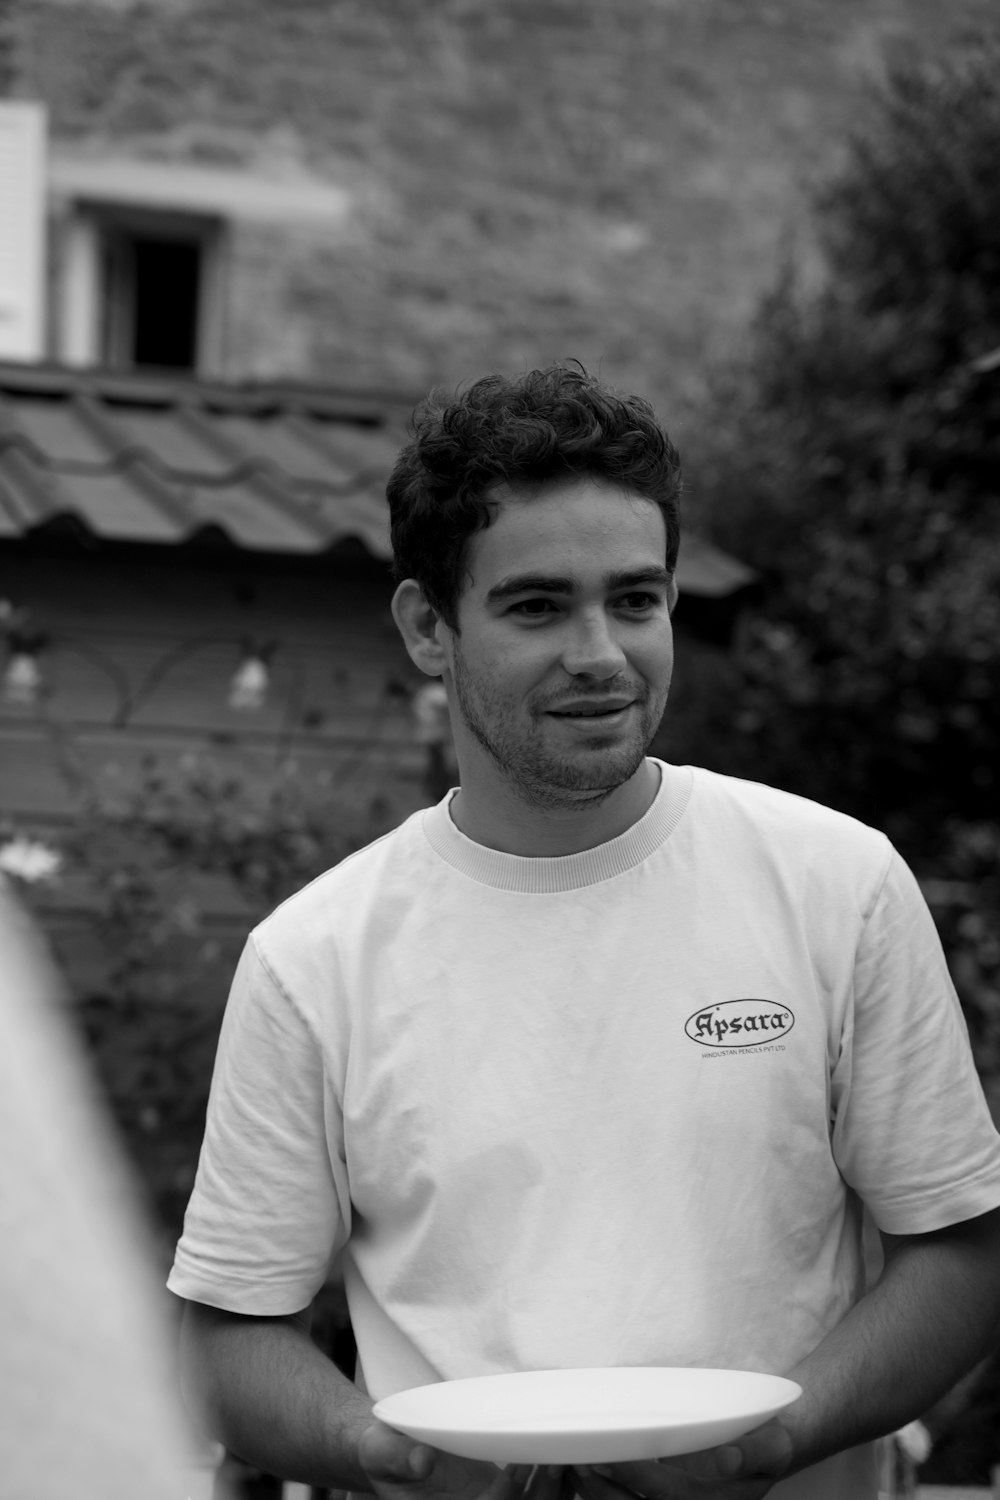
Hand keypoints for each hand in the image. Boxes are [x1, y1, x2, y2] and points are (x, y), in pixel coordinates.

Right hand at [360, 1419, 568, 1499]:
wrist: (391, 1450)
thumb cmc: (382, 1452)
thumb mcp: (381, 1451)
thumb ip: (398, 1457)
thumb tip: (421, 1461)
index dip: (503, 1495)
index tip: (518, 1463)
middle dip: (538, 1497)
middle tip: (554, 1460)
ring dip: (550, 1491)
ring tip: (563, 1456)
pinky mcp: (500, 1497)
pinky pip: (530, 1497)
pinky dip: (548, 1482)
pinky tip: (560, 1457)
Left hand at [572, 1418, 793, 1499]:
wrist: (773, 1448)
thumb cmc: (772, 1443)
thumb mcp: (773, 1445)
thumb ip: (751, 1453)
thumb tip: (724, 1460)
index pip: (662, 1493)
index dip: (632, 1476)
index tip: (604, 1453)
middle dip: (602, 1490)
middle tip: (574, 1461)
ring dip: (596, 1492)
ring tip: (568, 1464)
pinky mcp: (665, 1497)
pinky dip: (604, 1489)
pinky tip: (582, 1469)